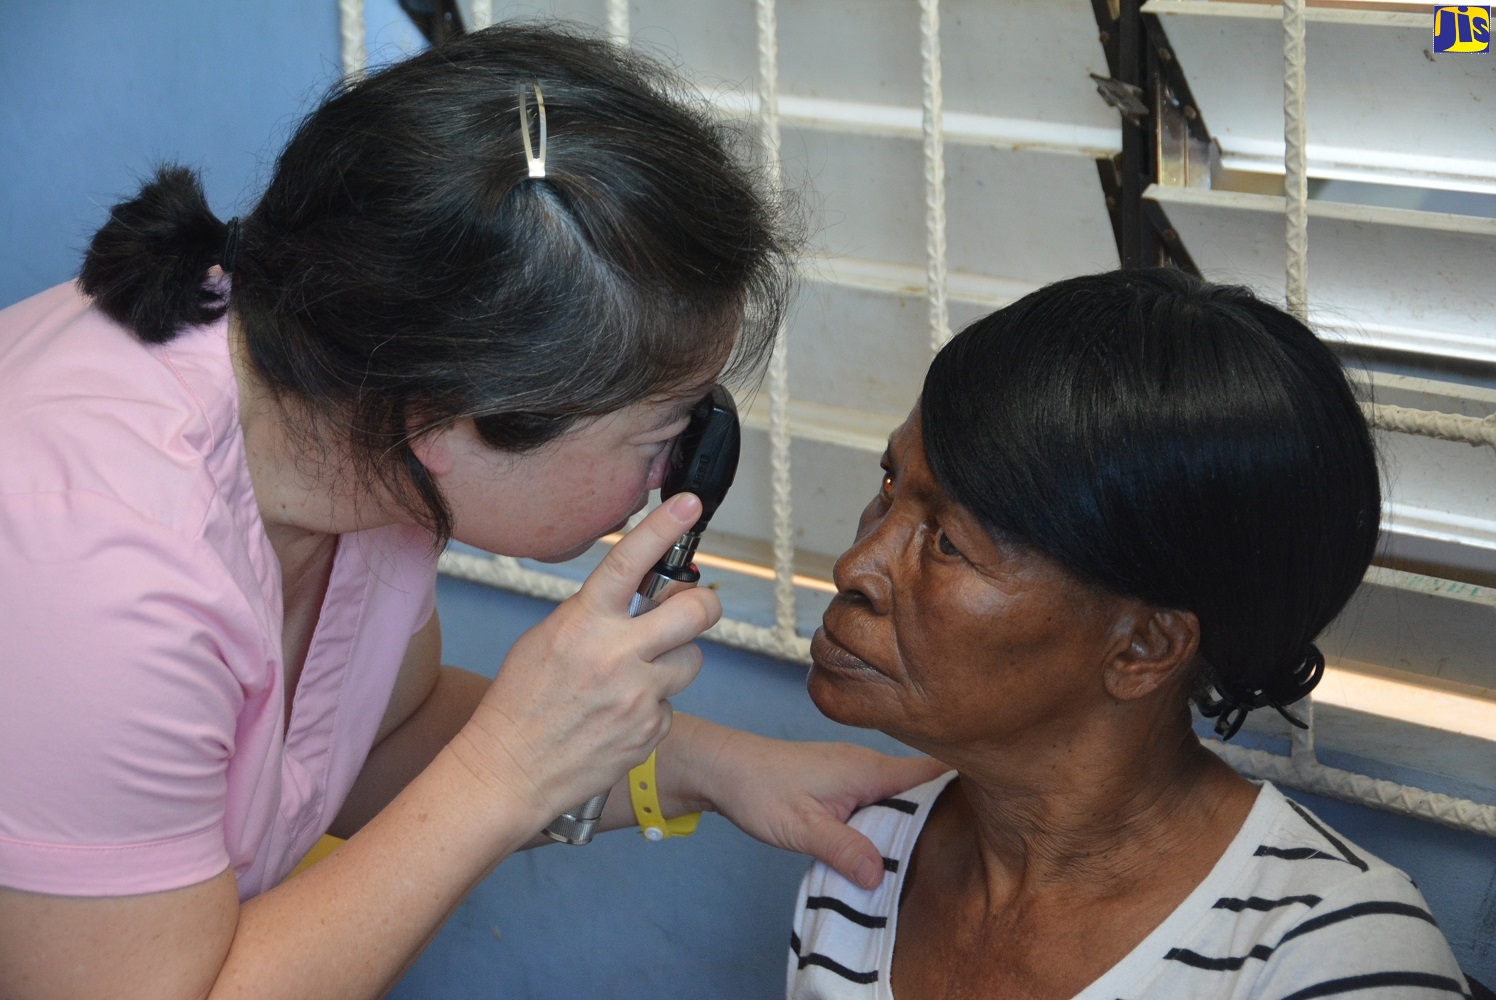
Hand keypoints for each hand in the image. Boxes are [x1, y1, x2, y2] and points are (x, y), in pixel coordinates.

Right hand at [450, 494, 722, 826]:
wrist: (508, 771)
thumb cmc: (521, 702)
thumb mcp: (547, 638)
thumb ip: (595, 614)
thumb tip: (641, 594)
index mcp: (584, 623)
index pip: (630, 562)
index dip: (664, 528)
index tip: (689, 504)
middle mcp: (617, 655)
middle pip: (695, 613)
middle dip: (703, 606)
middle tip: (694, 607)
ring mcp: (639, 695)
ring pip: (691, 661)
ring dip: (673, 662)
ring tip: (635, 677)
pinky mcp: (651, 730)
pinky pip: (672, 705)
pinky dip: (653, 707)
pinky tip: (619, 716)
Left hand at [695, 726, 947, 888]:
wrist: (724, 770)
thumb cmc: (759, 791)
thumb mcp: (801, 828)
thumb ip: (843, 848)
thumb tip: (879, 875)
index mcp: (868, 769)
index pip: (933, 770)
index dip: (964, 785)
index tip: (991, 809)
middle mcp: (869, 765)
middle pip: (924, 786)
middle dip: (946, 811)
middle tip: (969, 846)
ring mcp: (857, 772)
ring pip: (903, 795)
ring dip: (916, 819)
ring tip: (938, 851)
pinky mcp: (844, 783)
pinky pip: (883, 800)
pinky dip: (892, 820)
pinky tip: (893, 845)